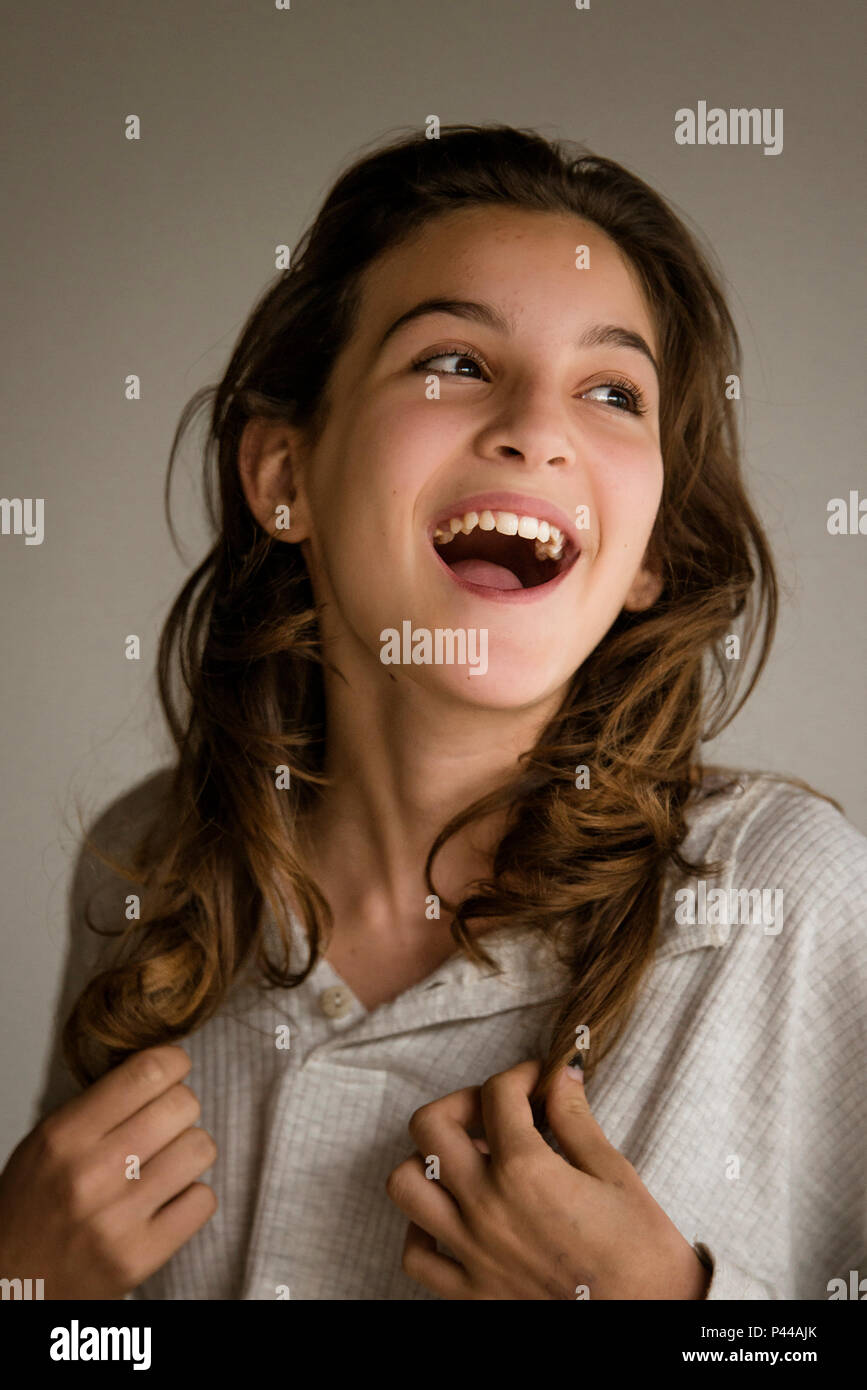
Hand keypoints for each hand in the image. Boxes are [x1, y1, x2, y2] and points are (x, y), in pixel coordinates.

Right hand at [0, 1045, 216, 1298]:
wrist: (12, 1288)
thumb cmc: (31, 1211)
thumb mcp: (44, 1144)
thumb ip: (97, 1105)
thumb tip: (159, 1067)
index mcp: (63, 1136)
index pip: (147, 1072)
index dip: (173, 1063)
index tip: (173, 1070)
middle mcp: (90, 1174)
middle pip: (183, 1105)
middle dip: (180, 1110)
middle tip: (165, 1125)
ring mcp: (117, 1218)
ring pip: (200, 1148)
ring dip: (188, 1153)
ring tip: (164, 1165)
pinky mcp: (140, 1256)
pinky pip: (202, 1199)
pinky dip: (191, 1198)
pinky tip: (166, 1202)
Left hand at [385, 1058, 709, 1299]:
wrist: (653, 1319)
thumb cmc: (642, 1250)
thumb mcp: (614, 1172)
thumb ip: (575, 1118)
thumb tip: (559, 1074)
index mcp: (525, 1171)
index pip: (498, 1094)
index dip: (521, 1074)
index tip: (539, 1080)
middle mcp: (486, 1206)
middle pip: (429, 1126)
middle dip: (461, 1102)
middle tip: (495, 1110)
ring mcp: (471, 1251)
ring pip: (406, 1185)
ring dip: (429, 1162)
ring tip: (470, 1161)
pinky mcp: (470, 1292)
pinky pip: (416, 1255)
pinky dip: (423, 1229)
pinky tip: (455, 1216)